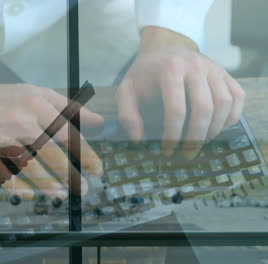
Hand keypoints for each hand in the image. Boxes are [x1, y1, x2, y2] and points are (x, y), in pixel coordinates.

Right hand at [0, 52, 103, 197]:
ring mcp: (1, 138)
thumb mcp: (37, 93)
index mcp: (35, 104)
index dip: (83, 152)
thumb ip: (68, 107)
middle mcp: (20, 121)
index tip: (97, 169)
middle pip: (49, 151)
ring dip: (46, 182)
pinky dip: (15, 186)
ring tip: (61, 194)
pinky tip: (29, 194)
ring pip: (27, 165)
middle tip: (83, 189)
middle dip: (69, 172)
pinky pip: (1, 173)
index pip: (65, 131)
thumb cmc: (4, 97)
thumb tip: (98, 120)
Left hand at [116, 27, 245, 158]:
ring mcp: (213, 68)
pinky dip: (231, 117)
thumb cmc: (144, 75)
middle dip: (196, 137)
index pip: (176, 110)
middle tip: (187, 153)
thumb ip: (127, 115)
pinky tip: (216, 129)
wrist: (163, 49)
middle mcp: (196, 66)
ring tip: (200, 142)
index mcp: (170, 69)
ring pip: (224, 104)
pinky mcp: (225, 73)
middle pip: (204, 108)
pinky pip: (238, 97)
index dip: (173, 135)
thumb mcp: (126, 91)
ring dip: (214, 129)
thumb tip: (138, 139)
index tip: (167, 150)